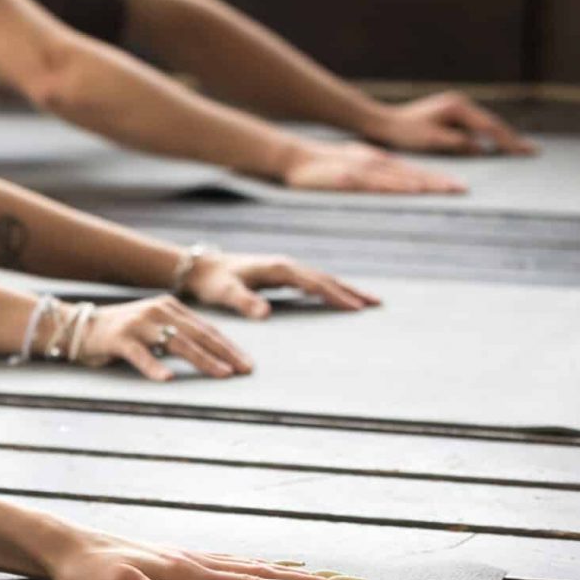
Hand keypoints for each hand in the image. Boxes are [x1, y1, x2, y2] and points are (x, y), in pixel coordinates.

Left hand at [43, 529, 360, 579]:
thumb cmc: (85, 574)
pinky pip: (227, 563)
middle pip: (259, 573)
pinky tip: (258, 567)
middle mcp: (193, 562)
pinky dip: (254, 566)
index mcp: (187, 573)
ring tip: (321, 574)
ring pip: (246, 566)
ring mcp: (184, 558)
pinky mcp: (173, 560)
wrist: (61, 546)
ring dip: (285, 572)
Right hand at [79, 295, 252, 380]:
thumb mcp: (154, 327)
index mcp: (170, 307)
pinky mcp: (120, 339)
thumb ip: (178, 334)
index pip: (206, 328)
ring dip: (201, 360)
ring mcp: (139, 324)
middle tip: (244, 370)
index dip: (228, 346)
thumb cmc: (122, 333)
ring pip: (177, 343)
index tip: (247, 363)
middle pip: (198, 334)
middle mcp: (157, 311)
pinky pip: (140, 355)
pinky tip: (167, 379)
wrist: (79, 327)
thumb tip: (212, 355)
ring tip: (220, 374)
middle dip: (224, 353)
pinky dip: (154, 367)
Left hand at [184, 252, 380, 318]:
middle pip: (326, 278)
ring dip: (346, 289)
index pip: (314, 283)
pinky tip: (342, 298)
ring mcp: (286, 268)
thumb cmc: (213, 282)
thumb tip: (265, 313)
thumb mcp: (226, 292)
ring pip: (323, 278)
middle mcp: (286, 265)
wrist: (202, 268)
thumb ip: (244, 301)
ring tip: (370, 301)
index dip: (336, 295)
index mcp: (278, 269)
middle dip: (351, 290)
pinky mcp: (283, 274)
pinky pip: (314, 282)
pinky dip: (331, 289)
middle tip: (377, 304)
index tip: (356, 308)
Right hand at [282, 140, 465, 193]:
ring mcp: (361, 171)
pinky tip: (408, 191)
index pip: (413, 171)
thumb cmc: (322, 166)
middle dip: (439, 182)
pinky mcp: (346, 180)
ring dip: (423, 185)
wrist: (294, 158)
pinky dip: (393, 187)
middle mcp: (375, 163)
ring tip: (445, 191)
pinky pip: (374, 185)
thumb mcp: (353, 165)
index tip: (459, 186)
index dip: (437, 178)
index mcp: (378, 162)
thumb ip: (374, 175)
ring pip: (398, 178)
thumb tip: (394, 185)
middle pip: (412, 174)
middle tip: (463, 190)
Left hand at [365, 92, 535, 154]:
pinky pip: (475, 127)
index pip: (489, 127)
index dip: (508, 141)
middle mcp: (461, 103)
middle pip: (492, 123)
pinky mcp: (452, 114)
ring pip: (485, 125)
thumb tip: (482, 148)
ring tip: (521, 149)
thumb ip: (458, 143)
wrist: (385, 122)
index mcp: (458, 107)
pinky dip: (487, 136)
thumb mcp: (432, 140)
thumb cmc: (405, 132)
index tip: (525, 151)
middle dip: (511, 138)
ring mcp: (457, 107)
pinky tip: (497, 145)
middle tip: (533, 150)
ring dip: (502, 137)